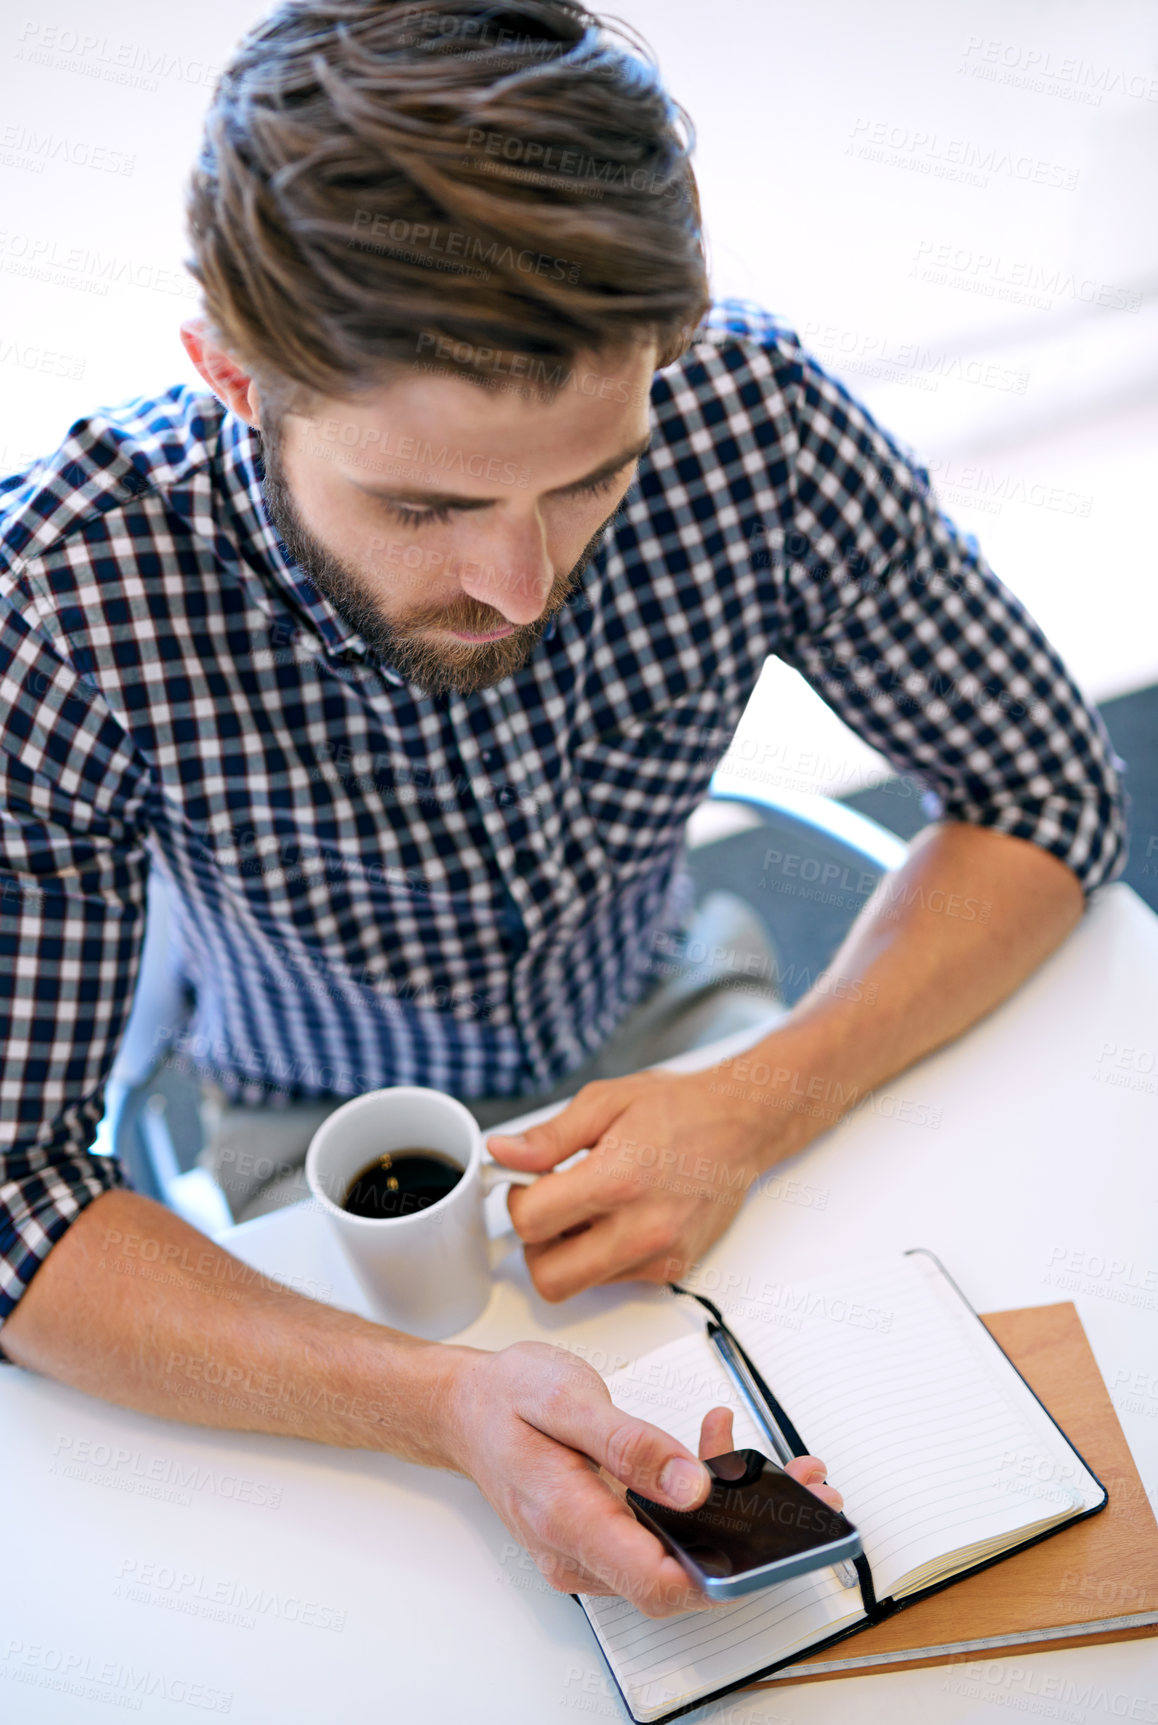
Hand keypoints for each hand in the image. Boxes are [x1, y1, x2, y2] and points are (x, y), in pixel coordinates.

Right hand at [440, 1341, 842, 1617]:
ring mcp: (592, 1551)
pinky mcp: (604, 1536)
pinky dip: (698, 1499)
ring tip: (779, 1468)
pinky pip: (662, 1534)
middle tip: (805, 1493)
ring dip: (733, 1516)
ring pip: (678, 1555)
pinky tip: (715, 1449)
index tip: (774, 1539)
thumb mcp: (566, 1399)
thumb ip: (628, 1444)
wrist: (464, 1408)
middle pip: (680, 1576)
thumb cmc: (506, 1399)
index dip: (722, 1573)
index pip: (656, 1582)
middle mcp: (581, 1552)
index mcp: (568, 1520)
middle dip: (751, 1542)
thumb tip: (690, 1486)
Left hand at [487, 1069, 771, 1300]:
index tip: (529, 1184)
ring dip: (569, 1253)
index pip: (531, 1223)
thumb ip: (547, 1137)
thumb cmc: (678, 1108)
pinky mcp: (674, 1269)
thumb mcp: (604, 1103)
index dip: (518, 1201)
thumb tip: (502, 1153)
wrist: (742, 1124)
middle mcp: (641, 1229)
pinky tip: (619, 1217)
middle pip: (549, 1278)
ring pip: (579, 1284)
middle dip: (536, 1246)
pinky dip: (602, 1256)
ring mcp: (660, 1256)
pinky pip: (614, 1280)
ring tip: (591, 1207)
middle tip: (550, 1209)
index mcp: (617, 1180)